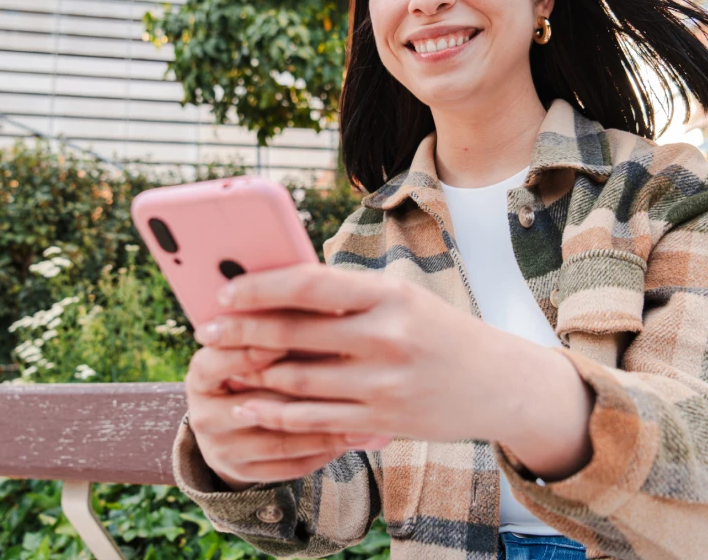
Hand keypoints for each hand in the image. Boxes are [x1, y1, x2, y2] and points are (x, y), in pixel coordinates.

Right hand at [184, 340, 392, 489]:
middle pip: (255, 404)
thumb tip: (323, 302)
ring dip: (323, 425)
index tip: (294, 333)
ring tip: (361, 407)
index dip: (253, 350)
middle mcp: (204, 415)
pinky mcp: (246, 474)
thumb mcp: (247, 346)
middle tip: (344, 373)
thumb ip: (273, 328)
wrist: (227, 426)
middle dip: (301, 389)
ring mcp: (222, 450)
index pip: (219, 362)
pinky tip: (354, 434)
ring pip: (279, 440)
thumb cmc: (252, 367)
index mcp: (200, 375)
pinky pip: (292, 465)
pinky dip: (325, 449)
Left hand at [194, 264, 536, 445]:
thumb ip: (347, 296)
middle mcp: (386, 338)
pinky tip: (252, 406)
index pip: (309, 284)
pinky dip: (277, 414)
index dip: (260, 287)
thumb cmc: (441, 332)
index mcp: (389, 295)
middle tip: (207, 329)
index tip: (225, 289)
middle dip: (242, 331)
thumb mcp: (402, 299)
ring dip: (252, 374)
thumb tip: (278, 287)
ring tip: (222, 365)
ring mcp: (384, 385)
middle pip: (295, 333)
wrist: (501, 385)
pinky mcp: (382, 422)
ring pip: (298, 380)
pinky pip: (316, 420)